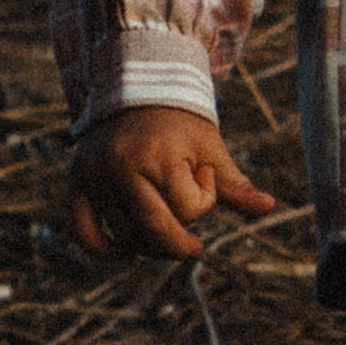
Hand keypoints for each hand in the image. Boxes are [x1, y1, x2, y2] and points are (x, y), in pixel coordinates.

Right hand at [66, 104, 276, 263]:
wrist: (136, 91)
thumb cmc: (180, 124)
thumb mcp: (209, 148)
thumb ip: (235, 183)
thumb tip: (268, 207)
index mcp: (158, 154)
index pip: (188, 207)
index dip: (204, 202)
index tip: (202, 177)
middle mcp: (121, 165)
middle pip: (153, 229)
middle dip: (178, 245)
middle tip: (192, 247)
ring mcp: (95, 176)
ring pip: (124, 235)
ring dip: (148, 243)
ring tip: (163, 228)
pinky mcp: (77, 183)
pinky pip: (84, 232)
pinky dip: (104, 250)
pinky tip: (127, 253)